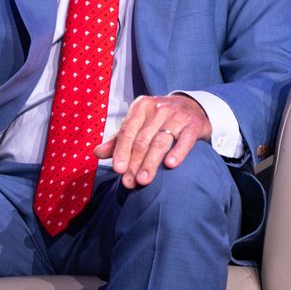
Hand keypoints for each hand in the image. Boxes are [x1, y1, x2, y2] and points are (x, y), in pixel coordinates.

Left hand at [93, 94, 211, 188]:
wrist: (191, 106)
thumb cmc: (159, 119)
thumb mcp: (138, 123)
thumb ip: (118, 139)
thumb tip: (97, 153)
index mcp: (141, 107)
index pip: (127, 130)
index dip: (121, 151)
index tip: (118, 169)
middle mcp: (158, 109)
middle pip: (143, 139)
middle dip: (135, 162)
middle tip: (129, 182)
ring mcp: (177, 116)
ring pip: (161, 141)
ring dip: (151, 162)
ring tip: (143, 180)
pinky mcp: (194, 125)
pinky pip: (185, 140)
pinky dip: (178, 152)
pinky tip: (170, 165)